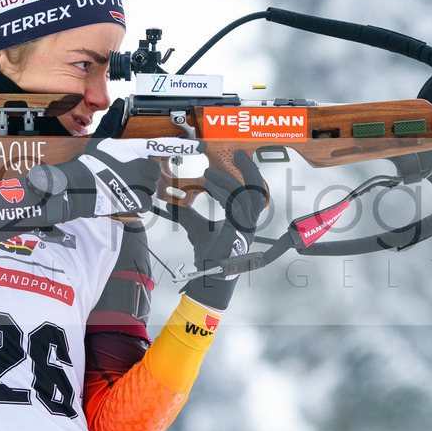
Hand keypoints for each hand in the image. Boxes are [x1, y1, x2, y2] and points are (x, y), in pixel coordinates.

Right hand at [77, 129, 203, 217]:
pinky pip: (144, 201)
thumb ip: (113, 121)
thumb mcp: (102, 138)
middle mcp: (145, 167)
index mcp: (138, 150)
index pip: (166, 146)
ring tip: (118, 184)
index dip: (185, 146)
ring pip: (148, 186)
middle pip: (152, 171)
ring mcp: (144, 185)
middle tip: (121, 173)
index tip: (201, 146)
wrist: (81, 187)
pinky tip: (121, 194)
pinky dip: (135, 200)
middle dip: (140, 173)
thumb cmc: (91, 164)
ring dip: (137, 187)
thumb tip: (118, 104)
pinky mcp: (141, 202)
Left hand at [171, 150, 266, 309]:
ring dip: (229, 181)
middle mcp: (248, 221)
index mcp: (243, 218)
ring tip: (210, 173)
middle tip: (238, 154)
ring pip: (248, 196)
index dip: (245, 173)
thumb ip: (188, 214)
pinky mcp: (238, 231)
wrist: (208, 276)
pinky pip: (237, 207)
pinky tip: (210, 188)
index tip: (234, 159)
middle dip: (250, 170)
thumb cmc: (208, 254)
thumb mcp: (195, 227)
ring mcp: (246, 227)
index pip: (251, 191)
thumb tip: (172, 202)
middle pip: (258, 190)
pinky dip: (224, 194)